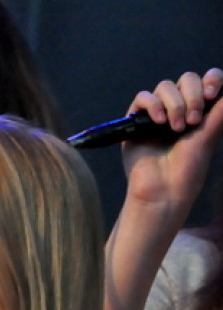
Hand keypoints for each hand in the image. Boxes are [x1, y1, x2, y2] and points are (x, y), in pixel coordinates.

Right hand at [122, 68, 222, 218]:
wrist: (163, 189)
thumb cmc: (189, 168)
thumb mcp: (211, 133)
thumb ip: (221, 108)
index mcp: (201, 111)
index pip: (206, 80)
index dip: (210, 79)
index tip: (211, 95)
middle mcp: (179, 109)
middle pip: (186, 79)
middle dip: (192, 95)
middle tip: (193, 121)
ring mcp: (157, 114)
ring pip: (165, 87)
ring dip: (174, 104)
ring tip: (175, 128)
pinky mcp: (136, 121)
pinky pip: (142, 98)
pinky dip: (152, 105)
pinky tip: (159, 122)